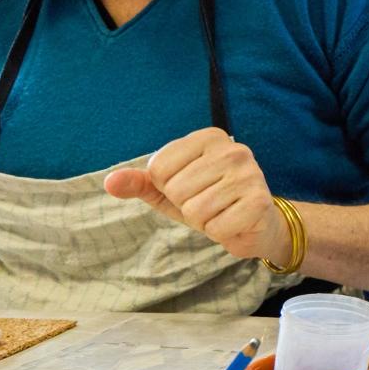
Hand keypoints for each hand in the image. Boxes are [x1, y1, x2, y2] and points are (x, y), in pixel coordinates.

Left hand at [103, 127, 283, 263]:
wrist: (257, 223)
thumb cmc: (210, 201)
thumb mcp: (170, 190)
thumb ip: (139, 183)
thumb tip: (109, 182)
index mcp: (209, 138)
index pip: (159, 168)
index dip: (167, 187)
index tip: (191, 187)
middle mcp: (233, 149)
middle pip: (176, 189)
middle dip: (186, 205)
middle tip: (209, 203)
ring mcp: (249, 174)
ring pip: (195, 210)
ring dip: (203, 220)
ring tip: (220, 212)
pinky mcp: (259, 201)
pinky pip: (216, 227)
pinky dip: (220, 232)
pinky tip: (234, 222)